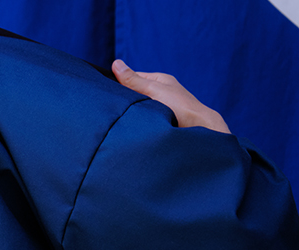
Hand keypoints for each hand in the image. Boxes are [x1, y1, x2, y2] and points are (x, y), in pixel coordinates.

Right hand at [112, 59, 229, 133]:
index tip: (108, 91)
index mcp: (160, 80)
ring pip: (139, 106)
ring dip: (132, 111)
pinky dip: (138, 121)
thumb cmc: (180, 106)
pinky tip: (132, 125)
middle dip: (125, 98)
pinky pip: (144, 118)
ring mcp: (161, 106)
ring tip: (123, 116)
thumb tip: (116, 63)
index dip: (120, 83)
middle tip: (114, 105)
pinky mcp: (161, 120)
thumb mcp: (152, 89)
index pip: (133, 77)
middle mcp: (161, 92)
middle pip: (136, 92)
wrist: (199, 128)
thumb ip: (133, 80)